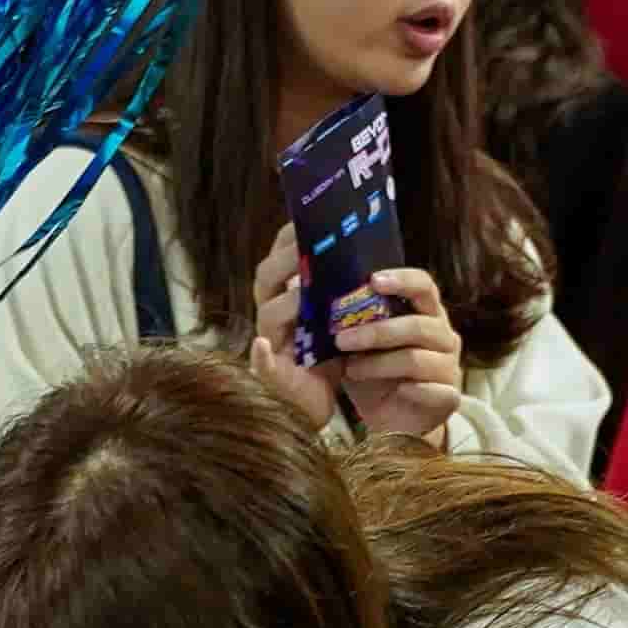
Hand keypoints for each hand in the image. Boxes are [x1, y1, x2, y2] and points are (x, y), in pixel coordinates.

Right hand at [252, 226, 338, 432]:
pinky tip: (261, 346)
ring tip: (303, 295)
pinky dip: (260, 355)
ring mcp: (268, 342)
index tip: (307, 220)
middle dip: (287, 262)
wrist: (318, 406)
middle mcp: (271, 314)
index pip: (280, 256)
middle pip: (267, 277)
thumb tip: (366, 250)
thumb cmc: (329, 359)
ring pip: (268, 315)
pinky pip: (261, 362)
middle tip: (308, 251)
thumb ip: (343, 289)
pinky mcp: (271, 375)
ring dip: (286, 303)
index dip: (290, 238)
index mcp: (285, 295)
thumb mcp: (338, 319)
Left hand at [334, 266, 462, 446]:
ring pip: (416, 359)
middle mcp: (443, 336)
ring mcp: (449, 367)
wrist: (387, 419)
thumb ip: (349, 312)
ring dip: (379, 364)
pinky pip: (434, 391)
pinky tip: (393, 392)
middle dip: (376, 332)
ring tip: (351, 370)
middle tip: (341, 339)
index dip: (401, 280)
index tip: (372, 280)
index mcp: (426, 312)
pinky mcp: (449, 397)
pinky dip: (410, 390)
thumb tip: (307, 280)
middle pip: (418, 325)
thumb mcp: (358, 338)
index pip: (423, 285)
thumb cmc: (373, 371)